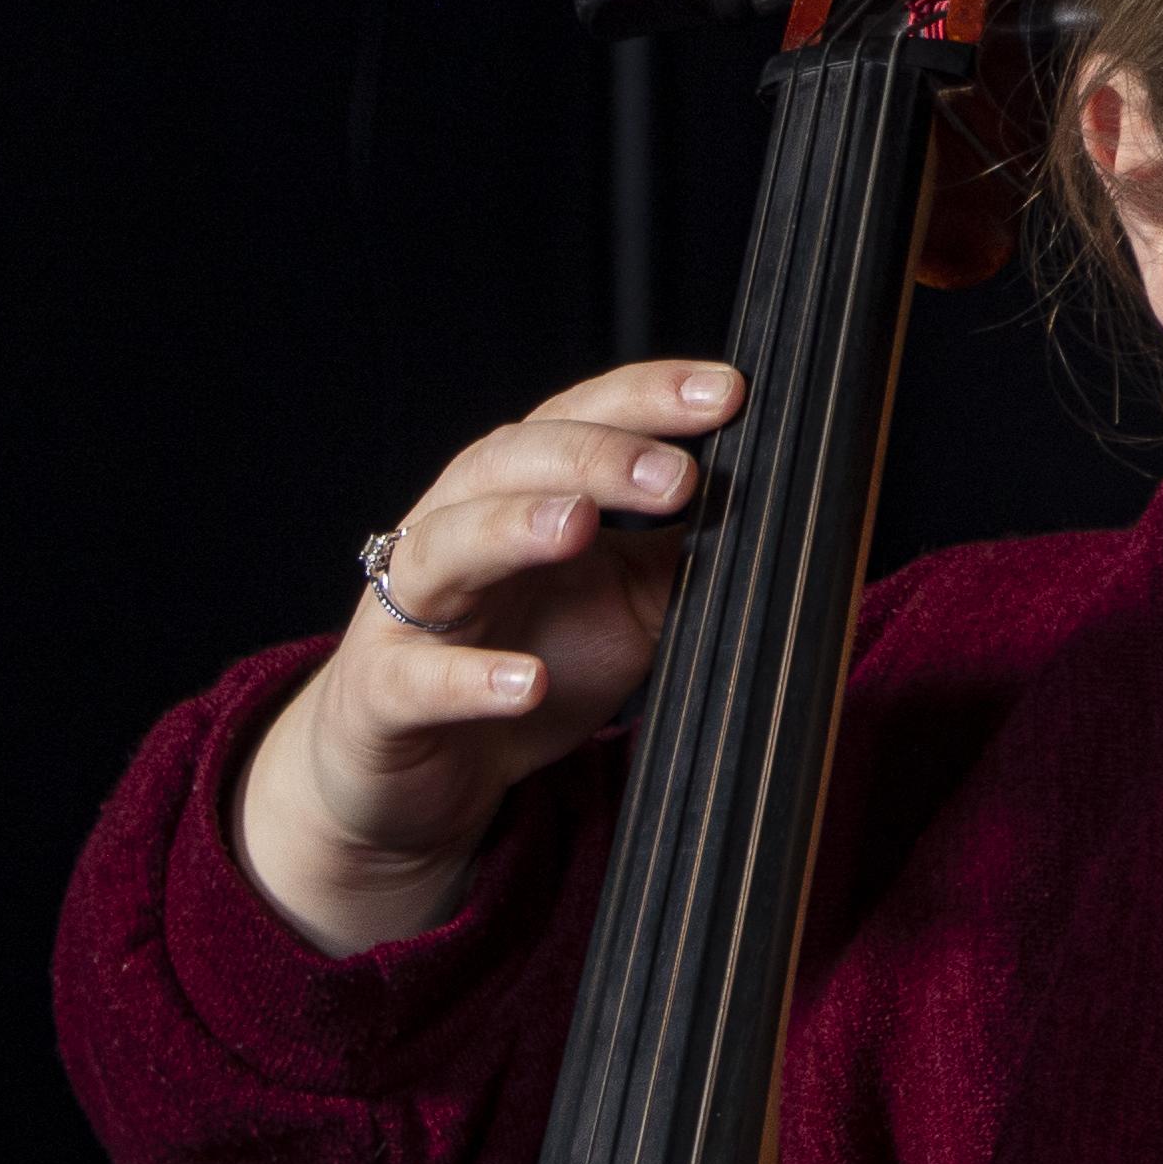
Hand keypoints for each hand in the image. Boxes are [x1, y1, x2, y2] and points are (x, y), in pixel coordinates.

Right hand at [236, 360, 740, 952]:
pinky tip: (525, 683)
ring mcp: (408, 613)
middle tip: (676, 474)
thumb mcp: (629, 603)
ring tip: (580, 525)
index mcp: (517, 494)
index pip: (577, 422)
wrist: (429, 772)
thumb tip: (779, 507)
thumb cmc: (533, 659)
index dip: (644, 401)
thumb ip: (685, 554)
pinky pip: (418, 680)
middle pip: (510, 465)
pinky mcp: (383, 697)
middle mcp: (453, 531)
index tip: (728, 392)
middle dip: (594, 459)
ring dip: (514, 527)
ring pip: (446, 548)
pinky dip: (470, 680)